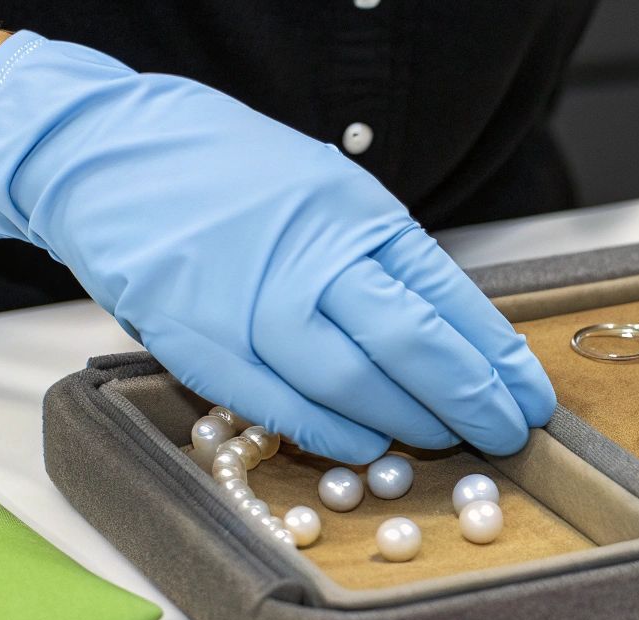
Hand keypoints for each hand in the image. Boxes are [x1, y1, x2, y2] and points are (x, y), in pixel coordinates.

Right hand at [0, 32, 553, 461]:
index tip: (531, 399)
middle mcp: (307, 253)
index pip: (445, 298)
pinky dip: (328, 432)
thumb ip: (378, 259)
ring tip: (439, 441)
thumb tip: (452, 336)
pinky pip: (276, 402)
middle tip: (503, 435)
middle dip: (468, 400)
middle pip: (409, 344)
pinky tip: (364, 447)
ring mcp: (248, 299)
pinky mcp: (196, 338)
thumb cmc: (227, 177)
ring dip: (404, 422)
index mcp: (351, 211)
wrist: (107, 153)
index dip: (495, 359)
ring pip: (348, 380)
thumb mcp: (324, 192)